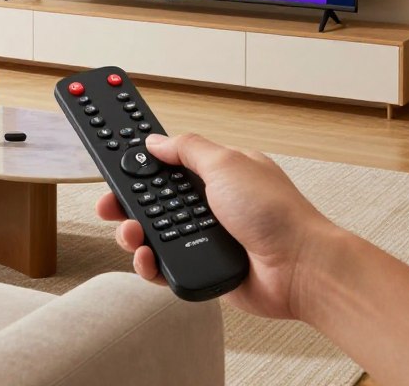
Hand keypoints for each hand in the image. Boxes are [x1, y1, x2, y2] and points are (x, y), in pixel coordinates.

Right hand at [96, 133, 338, 318]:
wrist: (300, 268)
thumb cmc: (276, 213)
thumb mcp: (226, 163)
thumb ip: (186, 149)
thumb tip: (155, 141)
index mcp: (214, 174)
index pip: (165, 163)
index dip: (138, 161)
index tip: (110, 156)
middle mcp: (207, 204)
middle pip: (152, 200)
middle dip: (126, 201)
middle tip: (109, 203)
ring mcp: (203, 237)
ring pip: (152, 233)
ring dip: (134, 232)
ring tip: (132, 233)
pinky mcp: (200, 267)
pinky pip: (163, 264)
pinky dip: (149, 262)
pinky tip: (147, 258)